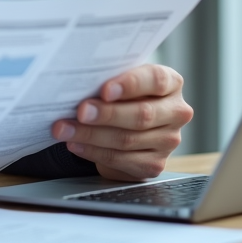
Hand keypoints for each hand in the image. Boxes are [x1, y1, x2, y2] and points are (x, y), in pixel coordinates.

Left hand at [51, 64, 192, 180]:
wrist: (125, 122)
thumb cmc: (121, 93)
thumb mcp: (120, 80)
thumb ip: (110, 78)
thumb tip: (80, 82)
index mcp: (171, 83)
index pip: (156, 80)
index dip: (130, 85)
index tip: (105, 90)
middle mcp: (176, 112)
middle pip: (143, 114)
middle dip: (107, 114)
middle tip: (81, 111)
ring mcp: (168, 141)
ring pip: (128, 139)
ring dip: (91, 135)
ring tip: (65, 128)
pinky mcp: (154, 164)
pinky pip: (121, 159)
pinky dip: (93, 151)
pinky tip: (75, 144)